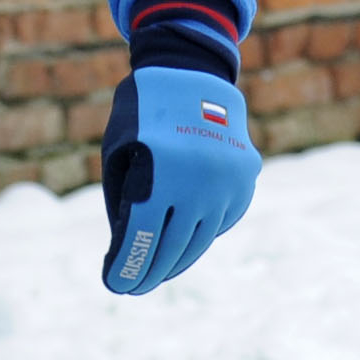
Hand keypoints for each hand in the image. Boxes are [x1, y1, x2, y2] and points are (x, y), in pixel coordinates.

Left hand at [99, 67, 257, 295]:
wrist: (192, 72)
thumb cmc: (143, 114)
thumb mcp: (119, 151)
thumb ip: (124, 200)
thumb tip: (127, 251)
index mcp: (161, 168)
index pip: (142, 234)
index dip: (127, 264)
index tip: (114, 284)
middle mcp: (199, 178)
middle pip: (172, 245)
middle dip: (149, 272)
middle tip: (133, 287)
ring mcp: (227, 180)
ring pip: (200, 239)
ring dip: (176, 261)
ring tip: (156, 274)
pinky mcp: (244, 179)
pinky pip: (221, 221)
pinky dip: (201, 236)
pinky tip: (183, 248)